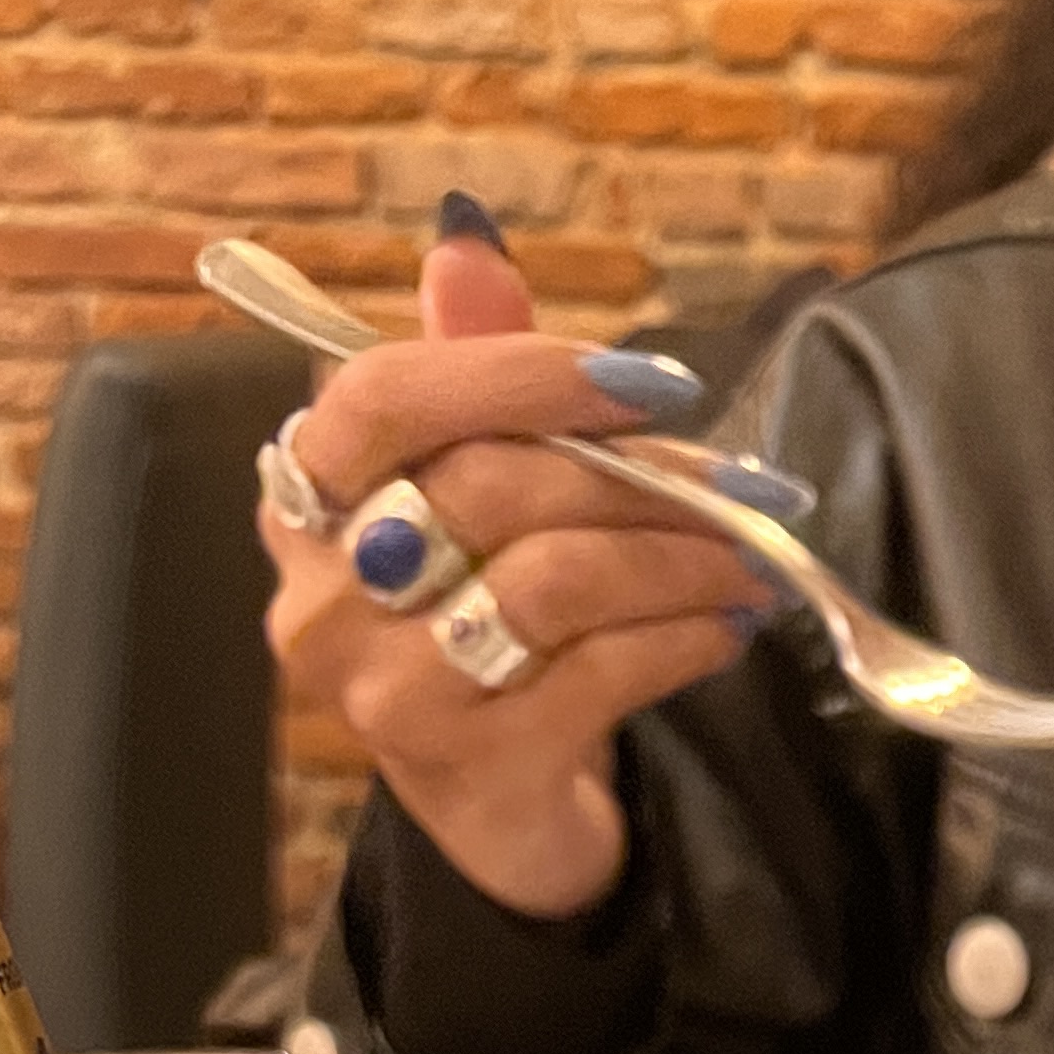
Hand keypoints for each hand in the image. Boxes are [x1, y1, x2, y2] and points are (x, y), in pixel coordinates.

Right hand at [262, 225, 775, 920]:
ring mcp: (385, 692)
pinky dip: (680, 641)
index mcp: (304, 500)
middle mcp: (322, 597)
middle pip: (488, 488)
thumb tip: (466, 236)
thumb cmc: (484, 634)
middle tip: (743, 487)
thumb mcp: (476, 497)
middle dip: (636, 478)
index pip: (388, 395)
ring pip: (549, 583)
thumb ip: (471, 373)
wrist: (501, 817)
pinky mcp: (469, 770)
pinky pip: (597, 676)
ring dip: (675, 560)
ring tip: (749, 558)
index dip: (520, 372)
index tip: (653, 384)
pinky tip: (728, 628)